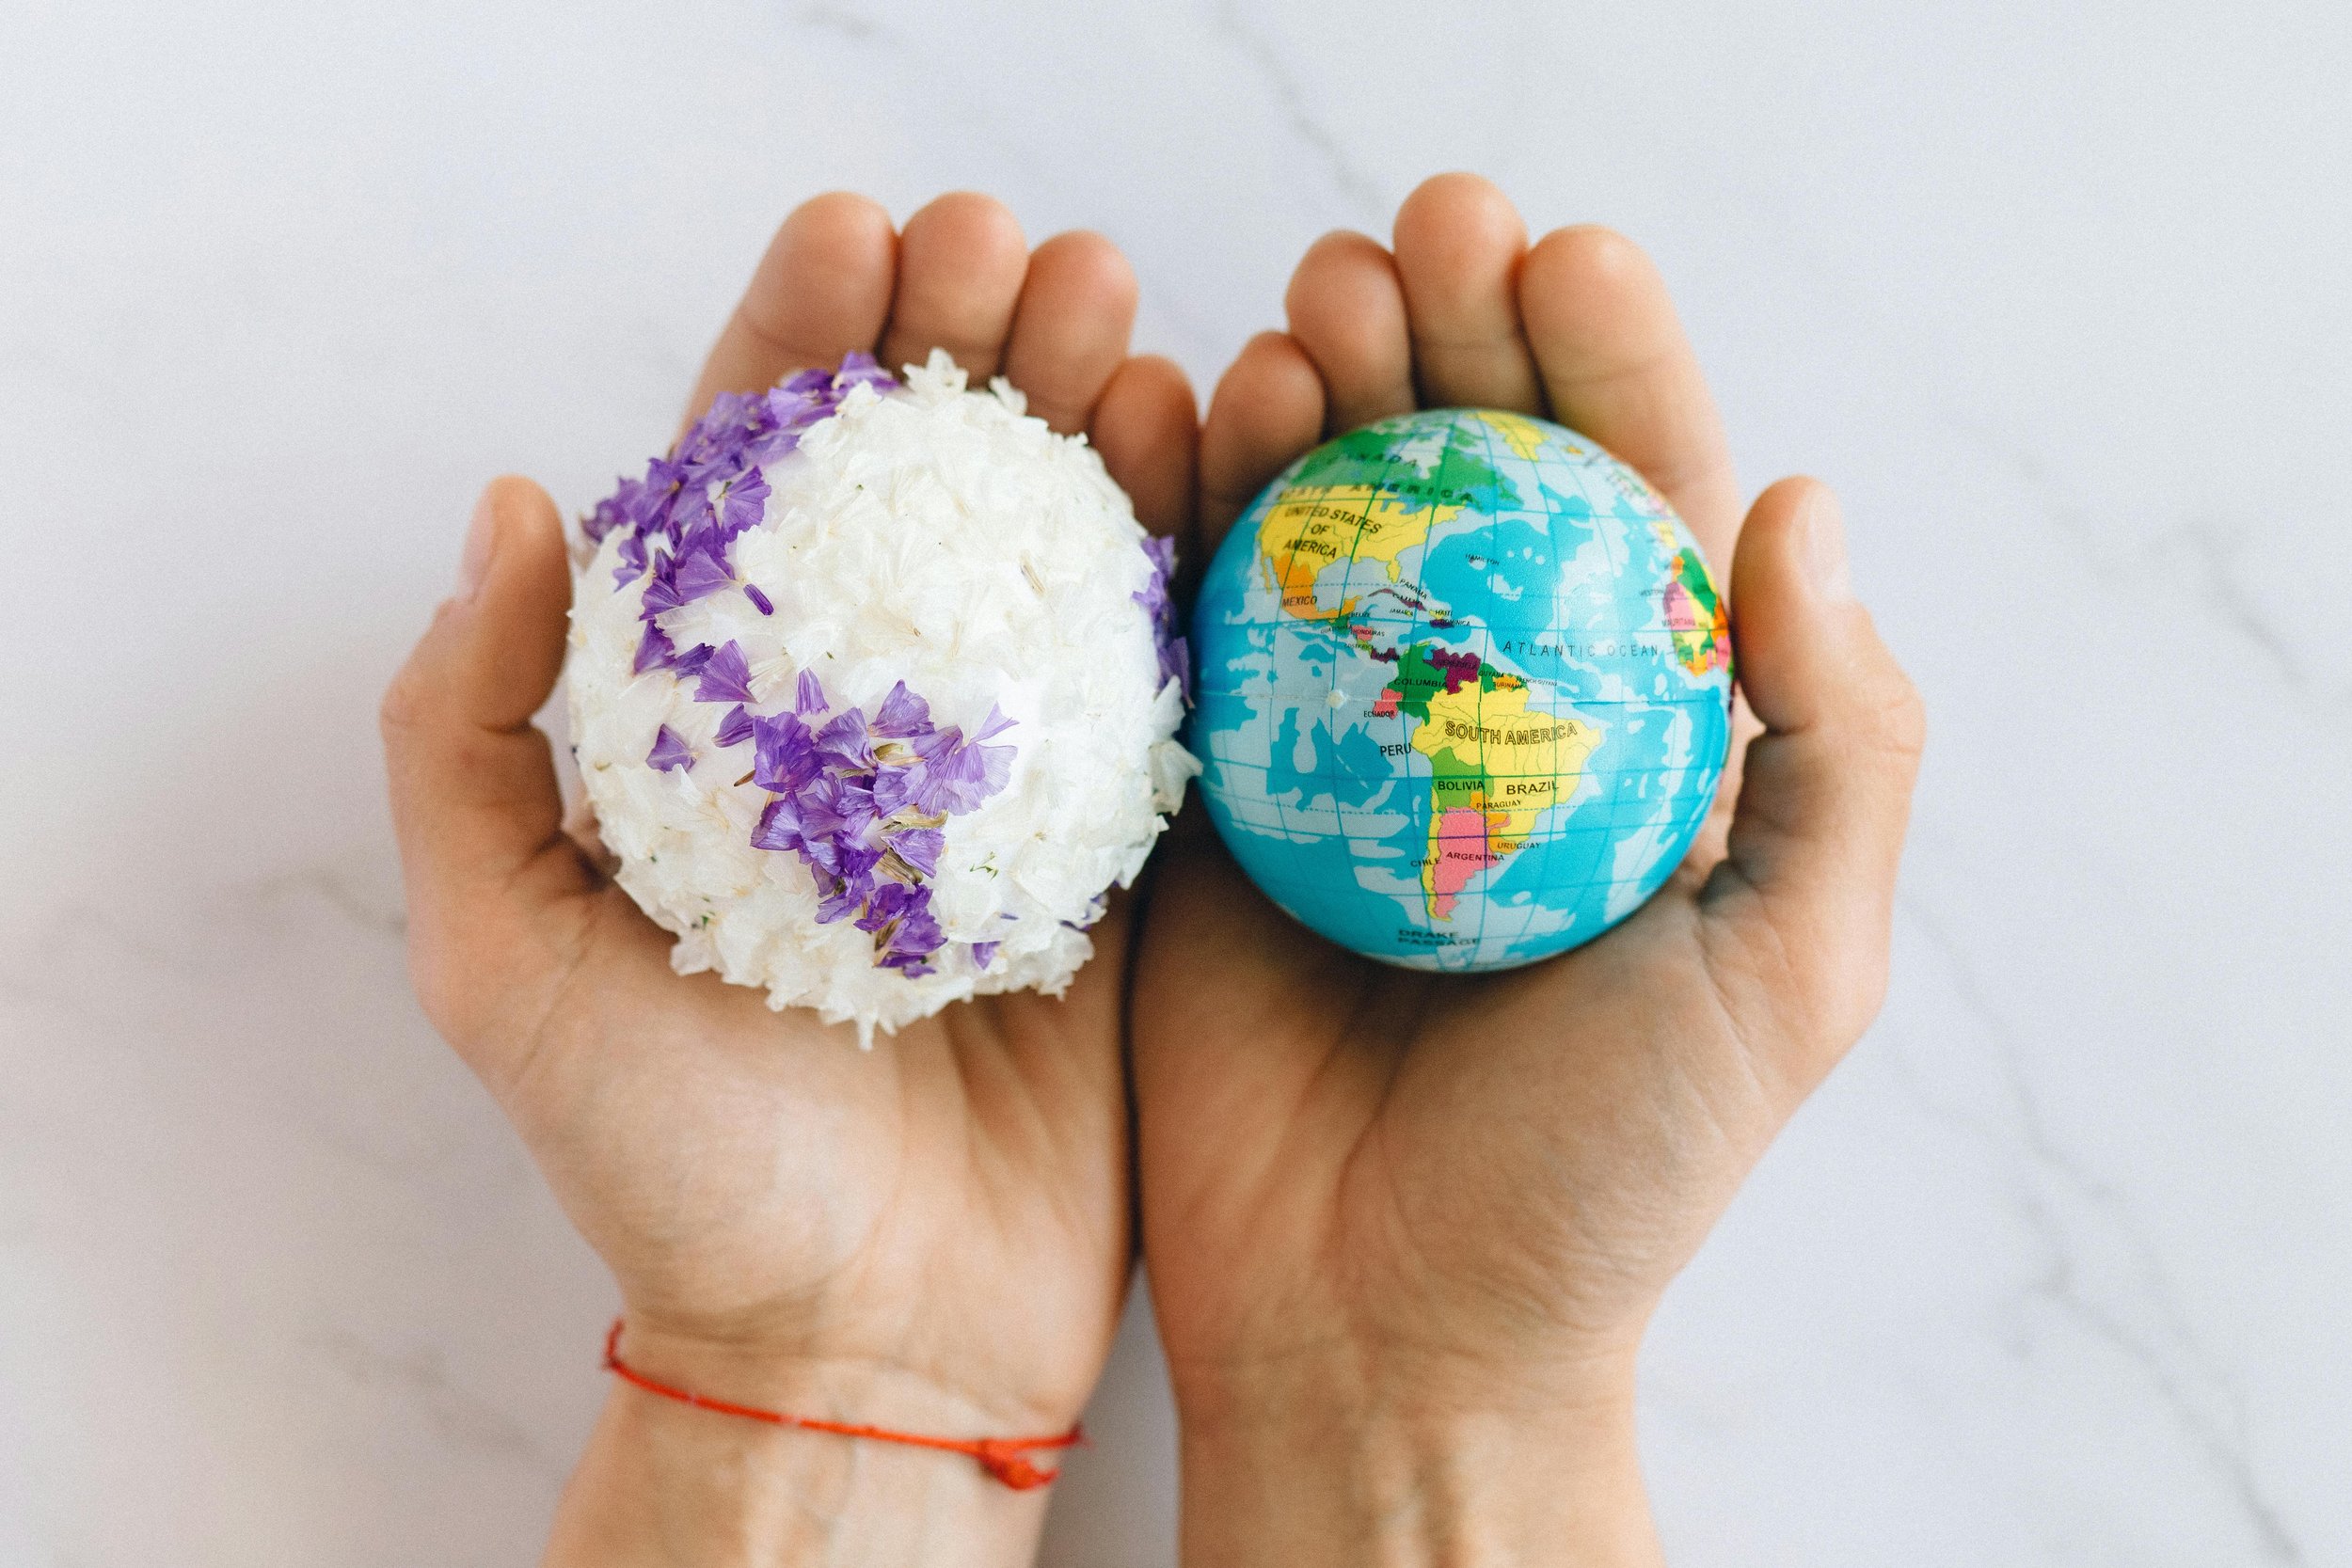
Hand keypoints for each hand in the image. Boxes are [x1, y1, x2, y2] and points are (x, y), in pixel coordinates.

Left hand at [381, 193, 1196, 1567]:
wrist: (864, 1339)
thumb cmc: (669, 1167)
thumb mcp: (507, 962)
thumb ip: (470, 739)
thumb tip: (515, 505)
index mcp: (712, 728)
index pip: (747, 490)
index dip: (798, 344)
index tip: (858, 237)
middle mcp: (860, 725)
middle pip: (916, 487)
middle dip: (969, 342)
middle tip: (1026, 253)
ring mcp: (999, 775)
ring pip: (1048, 549)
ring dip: (1092, 413)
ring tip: (1126, 319)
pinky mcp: (1121, 840)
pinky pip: (1156, 668)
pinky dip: (1181, 554)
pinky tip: (1202, 456)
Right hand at [1133, 174, 1924, 1564]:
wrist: (1391, 1335)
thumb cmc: (1609, 1176)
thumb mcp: (1792, 973)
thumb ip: (1833, 747)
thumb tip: (1802, 507)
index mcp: (1635, 734)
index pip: (1630, 501)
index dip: (1605, 357)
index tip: (1557, 252)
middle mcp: (1480, 716)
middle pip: (1466, 478)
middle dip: (1446, 333)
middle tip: (1406, 242)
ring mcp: (1331, 747)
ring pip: (1320, 524)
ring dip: (1309, 394)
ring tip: (1299, 320)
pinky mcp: (1204, 797)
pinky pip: (1192, 623)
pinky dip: (1188, 512)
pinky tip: (1194, 423)